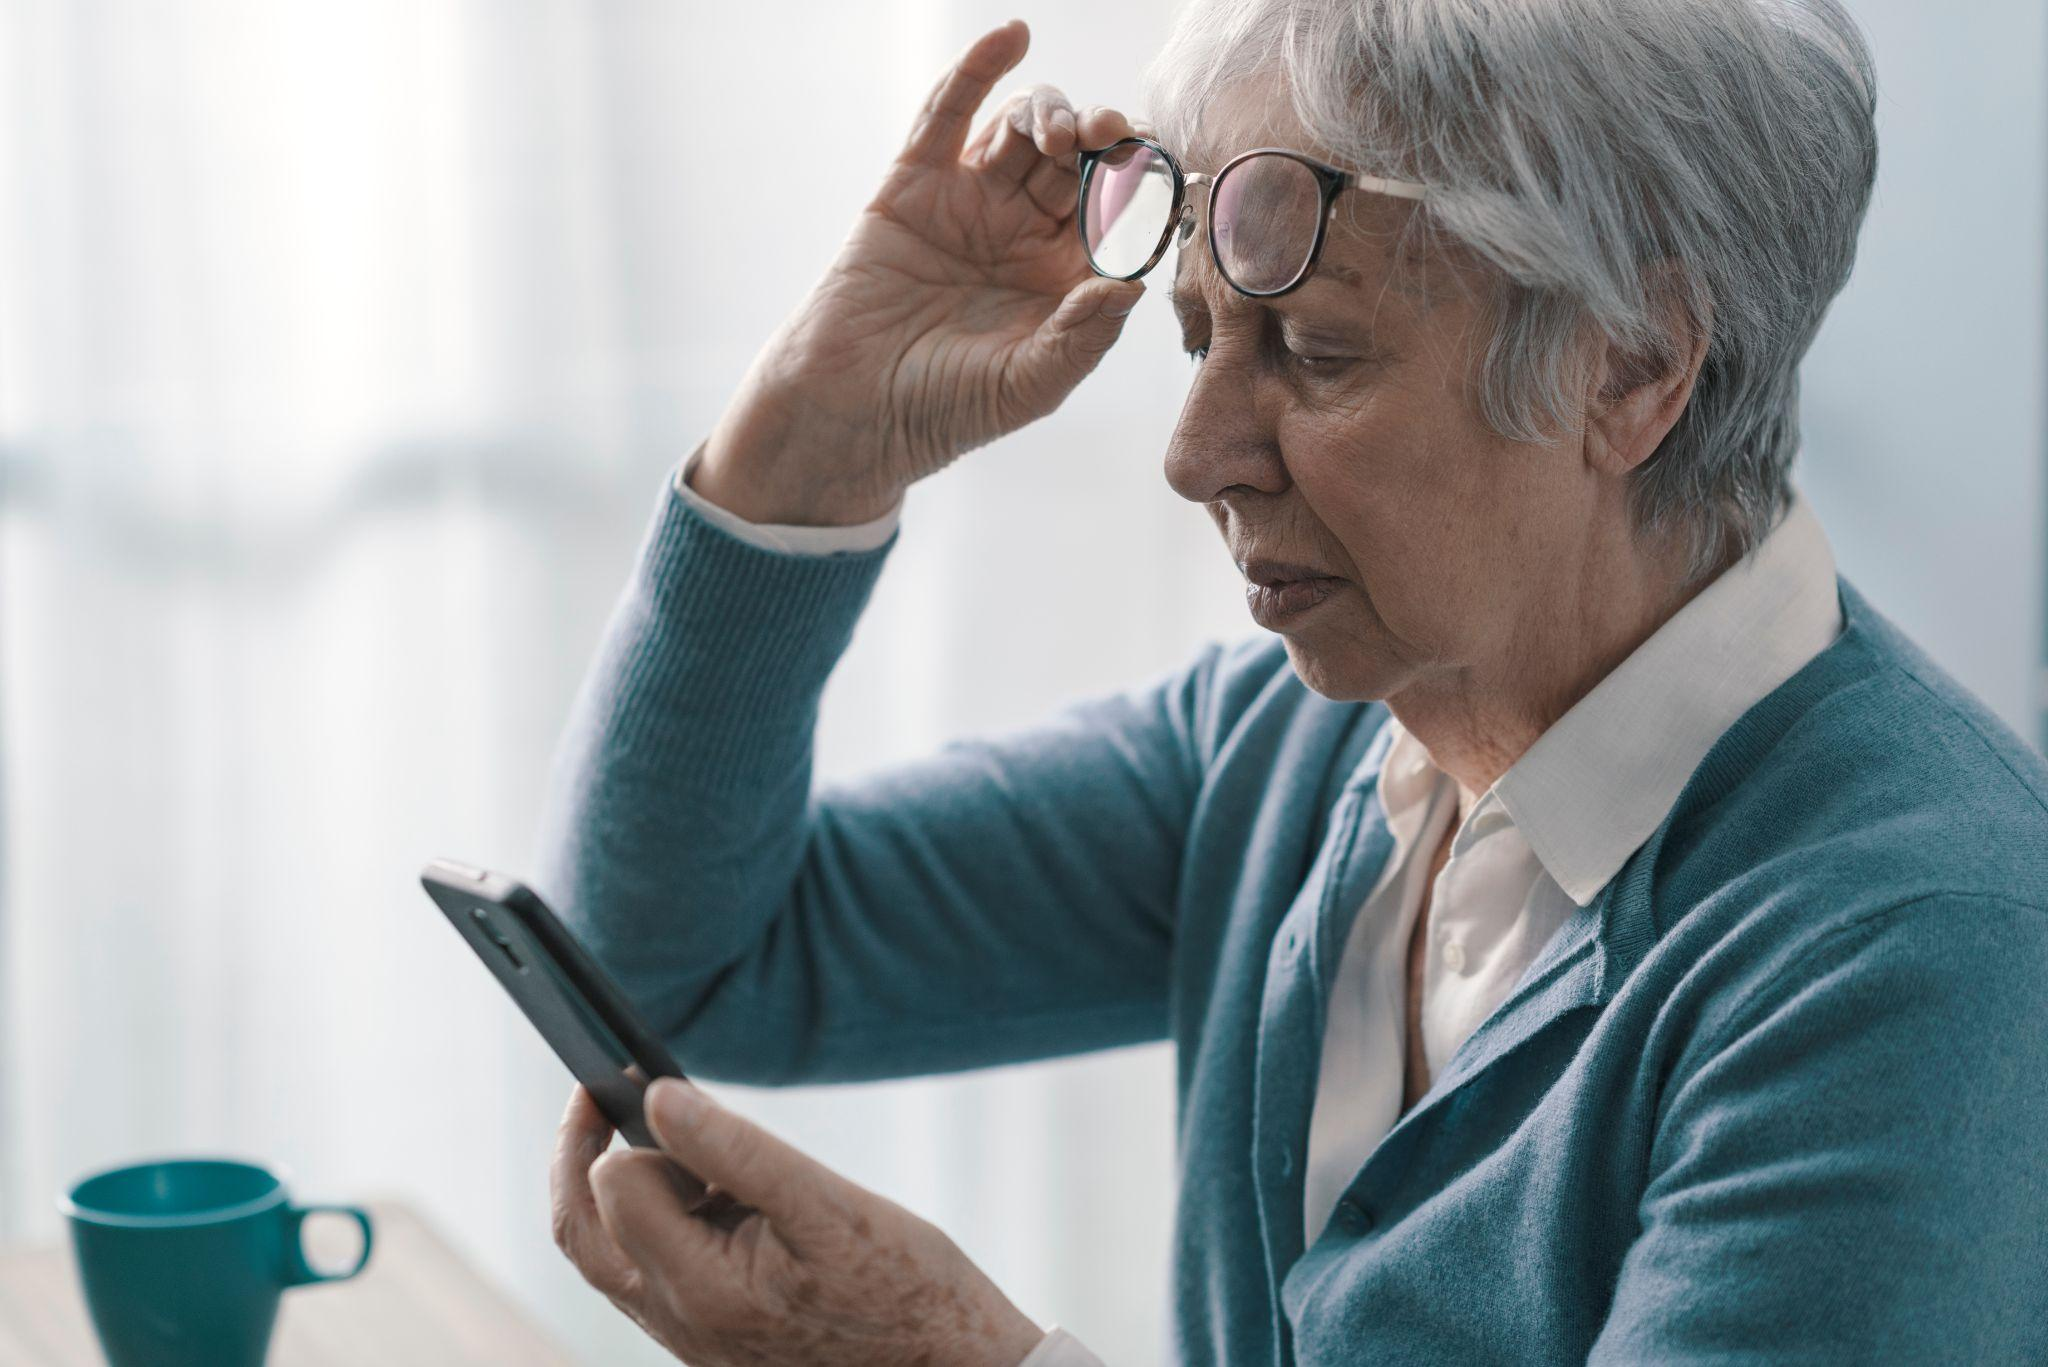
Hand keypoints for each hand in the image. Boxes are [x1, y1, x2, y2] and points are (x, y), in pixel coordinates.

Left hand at [551, 1080, 1046, 1366]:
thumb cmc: (905, 1285)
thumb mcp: (826, 1201)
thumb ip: (736, 1149)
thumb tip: (657, 1097)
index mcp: (702, 1289)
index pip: (617, 1188)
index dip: (633, 1127)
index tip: (652, 1075)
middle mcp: (680, 1324)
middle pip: (583, 1235)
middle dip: (577, 1156)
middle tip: (595, 1092)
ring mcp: (690, 1340)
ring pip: (610, 1259)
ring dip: (612, 1189)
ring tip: (656, 1130)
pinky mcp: (709, 1340)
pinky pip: (648, 1278)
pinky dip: (651, 1221)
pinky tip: (703, 1188)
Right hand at [695, 19, 1146, 525]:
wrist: (852, 412)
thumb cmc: (944, 410)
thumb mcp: (1029, 385)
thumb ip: (1083, 337)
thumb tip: (1132, 283)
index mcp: (1062, 277)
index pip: (1118, 214)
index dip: (1141, 188)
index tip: (1158, 175)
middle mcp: (1022, 232)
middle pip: (1078, 160)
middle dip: (1104, 140)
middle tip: (1114, 137)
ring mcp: (969, 202)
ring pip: (1024, 130)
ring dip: (1054, 114)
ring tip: (1062, 136)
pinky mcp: (914, 184)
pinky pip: (948, 114)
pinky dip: (978, 70)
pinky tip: (1012, 35)